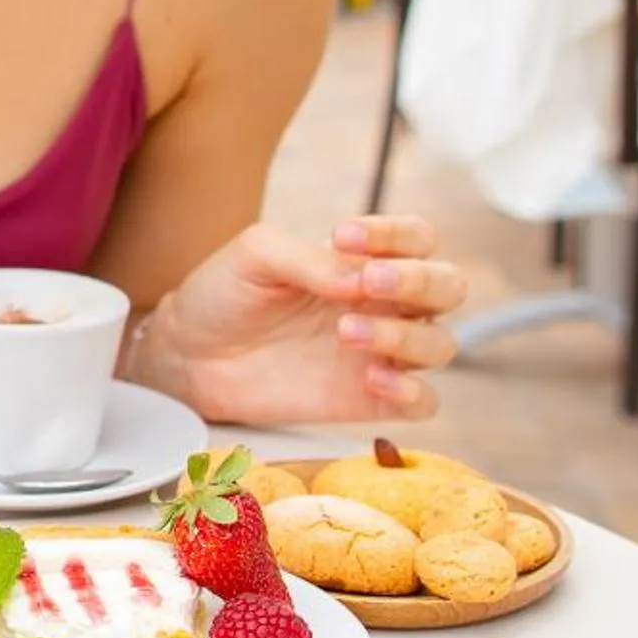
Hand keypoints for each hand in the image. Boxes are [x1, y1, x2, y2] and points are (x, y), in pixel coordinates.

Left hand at [144, 215, 465, 428]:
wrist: (188, 354)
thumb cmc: (224, 294)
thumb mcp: (254, 256)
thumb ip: (306, 259)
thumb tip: (355, 278)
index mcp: (363, 261)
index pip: (417, 238)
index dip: (395, 234)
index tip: (341, 235)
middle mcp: (382, 304)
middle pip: (448, 287)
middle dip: (418, 280)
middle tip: (366, 283)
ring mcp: (379, 353)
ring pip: (440, 344)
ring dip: (405, 335)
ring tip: (345, 332)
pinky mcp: (368, 400)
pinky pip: (423, 402)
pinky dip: (413, 392)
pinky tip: (374, 379)